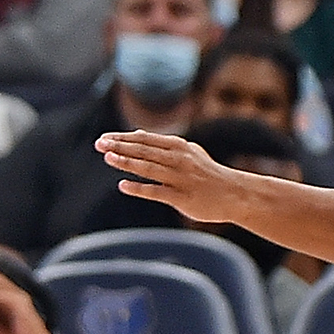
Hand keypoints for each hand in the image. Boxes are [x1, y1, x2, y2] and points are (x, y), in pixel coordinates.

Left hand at [96, 130, 244, 222]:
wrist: (234, 194)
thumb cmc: (208, 174)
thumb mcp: (189, 152)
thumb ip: (163, 146)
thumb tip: (136, 135)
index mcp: (179, 147)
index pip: (145, 139)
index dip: (123, 138)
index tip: (104, 138)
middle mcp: (179, 159)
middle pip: (144, 151)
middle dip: (120, 147)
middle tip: (99, 145)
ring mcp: (181, 178)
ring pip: (149, 168)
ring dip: (127, 162)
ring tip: (108, 158)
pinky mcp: (182, 197)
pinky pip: (157, 191)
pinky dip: (139, 188)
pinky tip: (123, 185)